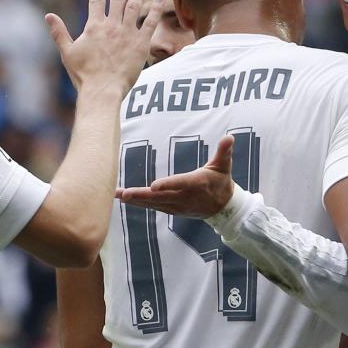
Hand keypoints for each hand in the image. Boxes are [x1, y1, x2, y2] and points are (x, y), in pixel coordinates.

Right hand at [46, 0, 162, 94]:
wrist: (102, 90)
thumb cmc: (84, 75)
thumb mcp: (67, 53)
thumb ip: (59, 32)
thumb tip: (48, 16)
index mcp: (94, 26)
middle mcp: (112, 26)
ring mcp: (127, 34)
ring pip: (136, 5)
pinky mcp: (141, 44)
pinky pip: (150, 23)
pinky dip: (155, 9)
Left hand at [117, 133, 236, 217]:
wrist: (223, 208)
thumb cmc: (221, 182)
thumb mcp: (224, 166)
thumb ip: (224, 152)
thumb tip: (229, 137)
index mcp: (196, 183)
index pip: (180, 183)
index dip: (167, 184)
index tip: (153, 185)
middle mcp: (185, 197)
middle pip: (160, 197)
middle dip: (141, 195)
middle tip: (123, 193)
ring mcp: (178, 206)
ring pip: (154, 203)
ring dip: (135, 200)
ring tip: (117, 195)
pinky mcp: (173, 209)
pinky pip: (154, 206)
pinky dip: (140, 203)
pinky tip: (126, 199)